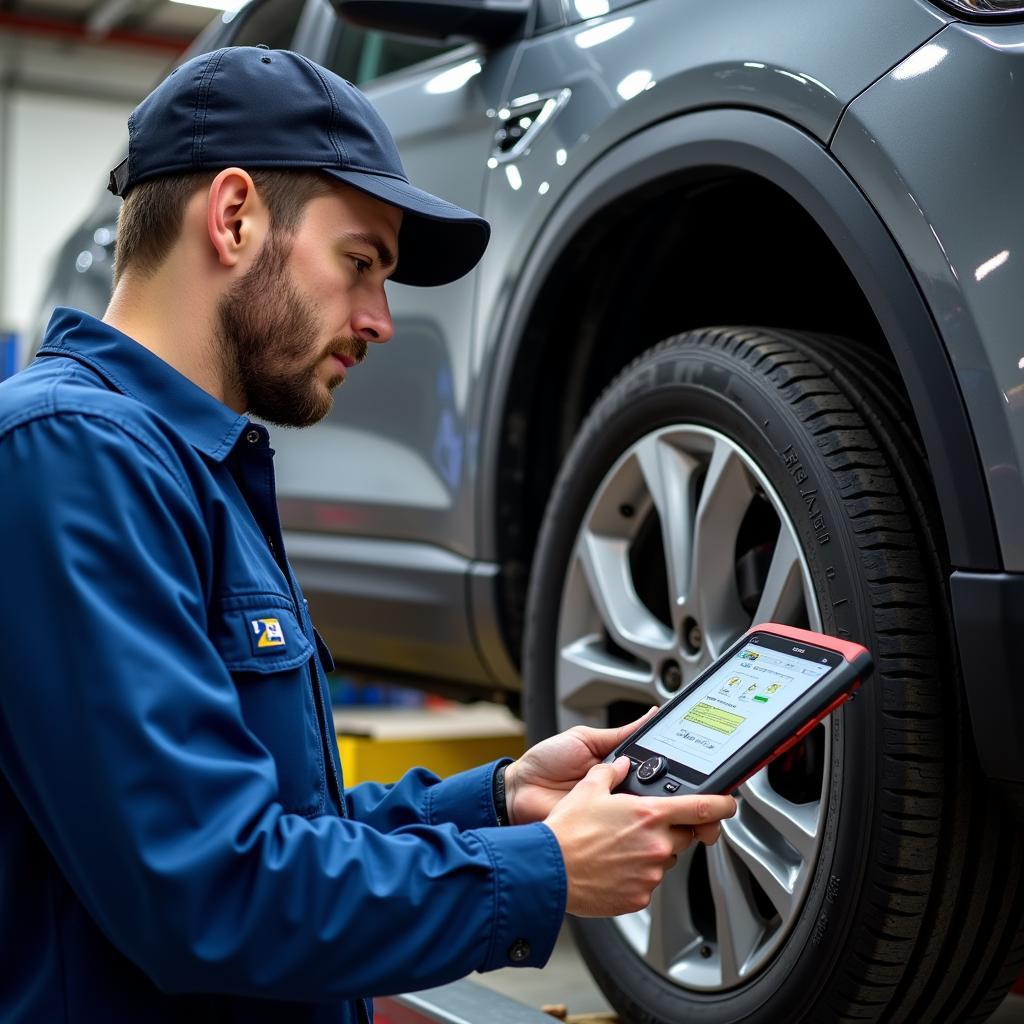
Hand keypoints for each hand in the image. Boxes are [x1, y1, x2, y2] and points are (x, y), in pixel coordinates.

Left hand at [504, 708, 660, 824]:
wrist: (519, 790)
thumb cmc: (546, 761)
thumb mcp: (585, 738)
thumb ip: (619, 733)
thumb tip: (650, 715)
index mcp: (616, 766)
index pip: (651, 766)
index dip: (665, 763)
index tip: (683, 756)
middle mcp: (617, 790)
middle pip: (652, 789)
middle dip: (659, 782)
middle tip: (658, 774)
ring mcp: (611, 812)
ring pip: (641, 809)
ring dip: (643, 800)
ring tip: (637, 789)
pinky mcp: (602, 831)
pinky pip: (622, 827)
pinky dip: (627, 820)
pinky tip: (626, 810)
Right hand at [544, 756, 736, 917]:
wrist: (549, 870)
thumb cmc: (567, 831)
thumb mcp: (588, 789)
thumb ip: (610, 773)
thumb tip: (620, 765)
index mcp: (649, 815)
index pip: (702, 808)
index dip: (722, 804)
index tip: (729, 803)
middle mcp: (656, 845)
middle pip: (682, 835)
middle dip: (667, 829)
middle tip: (637, 827)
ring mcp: (650, 873)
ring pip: (663, 859)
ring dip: (649, 852)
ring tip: (617, 848)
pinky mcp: (639, 896)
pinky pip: (646, 882)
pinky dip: (635, 875)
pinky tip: (611, 867)